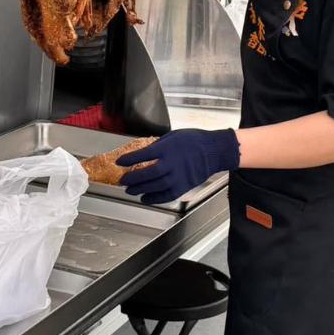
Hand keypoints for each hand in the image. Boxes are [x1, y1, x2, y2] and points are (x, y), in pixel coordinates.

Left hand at [118, 128, 239, 204]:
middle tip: (122, 180)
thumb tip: (144, 153)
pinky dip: (154, 198)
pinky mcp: (184, 186)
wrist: (214, 151)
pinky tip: (145, 198)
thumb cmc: (194, 140)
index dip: (130, 159)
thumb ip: (158, 145)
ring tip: (130, 190)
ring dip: (140, 189)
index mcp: (168, 148)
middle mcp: (172, 164)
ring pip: (155, 186)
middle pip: (148, 174)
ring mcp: (179, 177)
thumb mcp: (173, 136)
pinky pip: (167, 195)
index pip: (144, 155)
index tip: (120, 162)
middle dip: (133, 178)